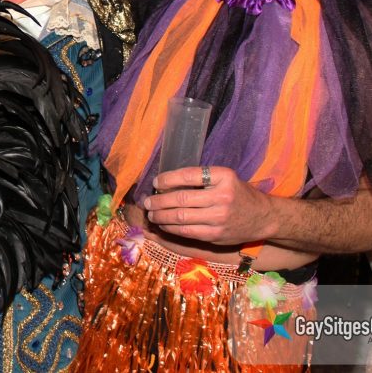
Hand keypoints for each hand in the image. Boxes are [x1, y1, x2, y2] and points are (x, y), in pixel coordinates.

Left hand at [142, 166, 275, 244]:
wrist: (264, 217)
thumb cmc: (238, 193)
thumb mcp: (224, 178)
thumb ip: (201, 179)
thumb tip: (166, 183)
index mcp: (223, 177)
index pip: (188, 176)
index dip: (167, 179)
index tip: (155, 182)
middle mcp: (221, 197)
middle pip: (181, 199)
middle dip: (158, 201)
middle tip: (147, 202)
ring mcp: (219, 218)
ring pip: (180, 218)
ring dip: (161, 216)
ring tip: (151, 214)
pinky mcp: (216, 235)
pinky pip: (187, 232)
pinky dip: (171, 228)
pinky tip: (164, 225)